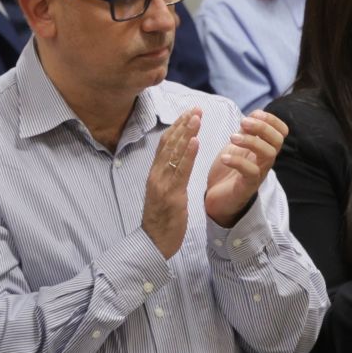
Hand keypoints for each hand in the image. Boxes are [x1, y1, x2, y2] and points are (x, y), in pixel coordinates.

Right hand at [141, 109, 200, 258]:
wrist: (153, 244)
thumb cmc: (161, 221)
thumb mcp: (165, 194)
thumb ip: (170, 177)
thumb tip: (179, 162)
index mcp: (155, 174)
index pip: (165, 145)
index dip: (177, 127)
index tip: (189, 113)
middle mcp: (156, 176)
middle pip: (169, 144)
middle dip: (183, 124)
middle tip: (196, 108)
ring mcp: (162, 185)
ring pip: (174, 154)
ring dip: (187, 133)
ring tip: (197, 117)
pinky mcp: (171, 196)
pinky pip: (180, 171)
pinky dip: (188, 154)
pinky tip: (195, 141)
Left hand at [205, 111, 286, 227]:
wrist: (217, 200)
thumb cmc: (228, 172)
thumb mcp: (237, 146)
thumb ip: (246, 132)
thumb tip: (253, 115)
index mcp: (264, 148)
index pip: (282, 131)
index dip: (272, 119)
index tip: (254, 114)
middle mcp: (265, 161)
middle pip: (277, 140)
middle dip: (262, 127)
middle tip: (243, 122)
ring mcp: (258, 174)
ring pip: (268, 154)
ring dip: (251, 141)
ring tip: (232, 137)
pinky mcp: (247, 186)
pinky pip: (250, 172)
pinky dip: (237, 161)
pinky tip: (224, 157)